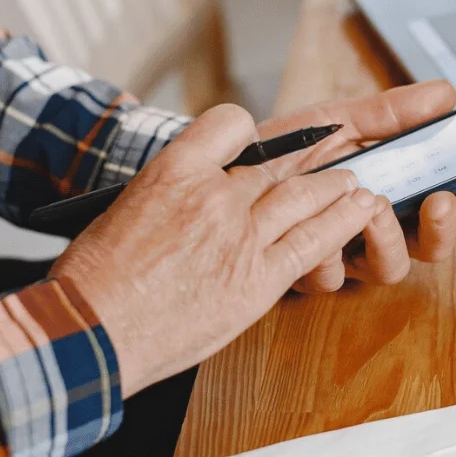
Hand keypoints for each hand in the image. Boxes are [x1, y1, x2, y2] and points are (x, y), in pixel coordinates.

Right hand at [51, 105, 377, 396]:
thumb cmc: (96, 279)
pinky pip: (313, 243)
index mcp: (173, 170)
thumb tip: (193, 194)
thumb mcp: (126, 210)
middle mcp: (213, 195)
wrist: (93, 332)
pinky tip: (363, 211)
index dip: (249, 133)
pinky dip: (343, 223)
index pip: (231, 124)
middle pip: (276, 163)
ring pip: (304, 197)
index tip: (258, 146)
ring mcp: (240, 237)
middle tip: (334, 154)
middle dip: (310, 158)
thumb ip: (171, 195)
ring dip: (335, 186)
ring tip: (354, 182)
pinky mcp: (258, 279)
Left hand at [255, 80, 455, 291]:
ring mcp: (343, 253)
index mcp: (389, 190)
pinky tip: (313, 228)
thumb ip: (390, 113)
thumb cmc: (280, 150)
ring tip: (372, 207)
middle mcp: (371, 230)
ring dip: (387, 240)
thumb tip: (443, 94)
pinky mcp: (305, 272)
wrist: (220, 169)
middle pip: (429, 248)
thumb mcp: (337, 120)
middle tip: (439, 202)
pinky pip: (331, 275)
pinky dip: (327, 251)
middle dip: (441, 229)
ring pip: (388, 269)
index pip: (448, 195)